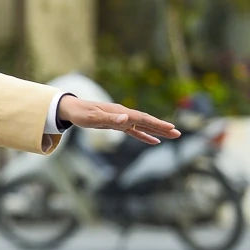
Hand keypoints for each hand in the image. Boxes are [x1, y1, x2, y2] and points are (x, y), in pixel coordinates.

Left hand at [57, 95, 180, 144]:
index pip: (142, 118)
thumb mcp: (93, 119)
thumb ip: (109, 119)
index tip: (171, 128)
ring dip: (157, 131)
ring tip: (172, 136)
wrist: (71, 109)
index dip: (156, 124)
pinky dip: (144, 135)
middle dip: (162, 127)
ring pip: (142, 126)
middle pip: (146, 121)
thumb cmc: (81, 114)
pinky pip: (134, 131)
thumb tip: (127, 118)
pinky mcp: (117, 124)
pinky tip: (153, 141)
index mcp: (120, 112)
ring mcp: (121, 118)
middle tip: (178, 134)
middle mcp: (123, 114)